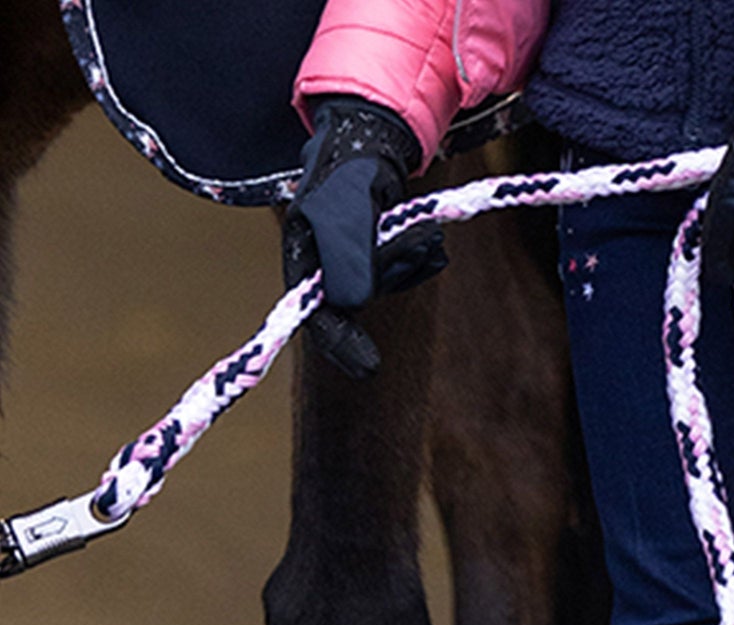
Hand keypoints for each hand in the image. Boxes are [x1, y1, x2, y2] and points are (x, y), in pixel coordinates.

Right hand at [284, 96, 449, 378]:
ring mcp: (359, 267)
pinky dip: (425, 256)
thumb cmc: (350, 169)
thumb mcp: (347, 205)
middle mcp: (330, 271)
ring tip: (414, 227)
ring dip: (412, 258)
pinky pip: (413, 273)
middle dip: (394, 270)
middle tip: (412, 239)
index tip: (369, 370)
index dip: (341, 345)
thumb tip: (352, 303)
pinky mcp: (385, 262)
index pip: (319, 318)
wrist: (372, 142)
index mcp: (304, 262)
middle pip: (366, 299)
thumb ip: (348, 252)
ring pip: (393, 284)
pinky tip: (424, 236)